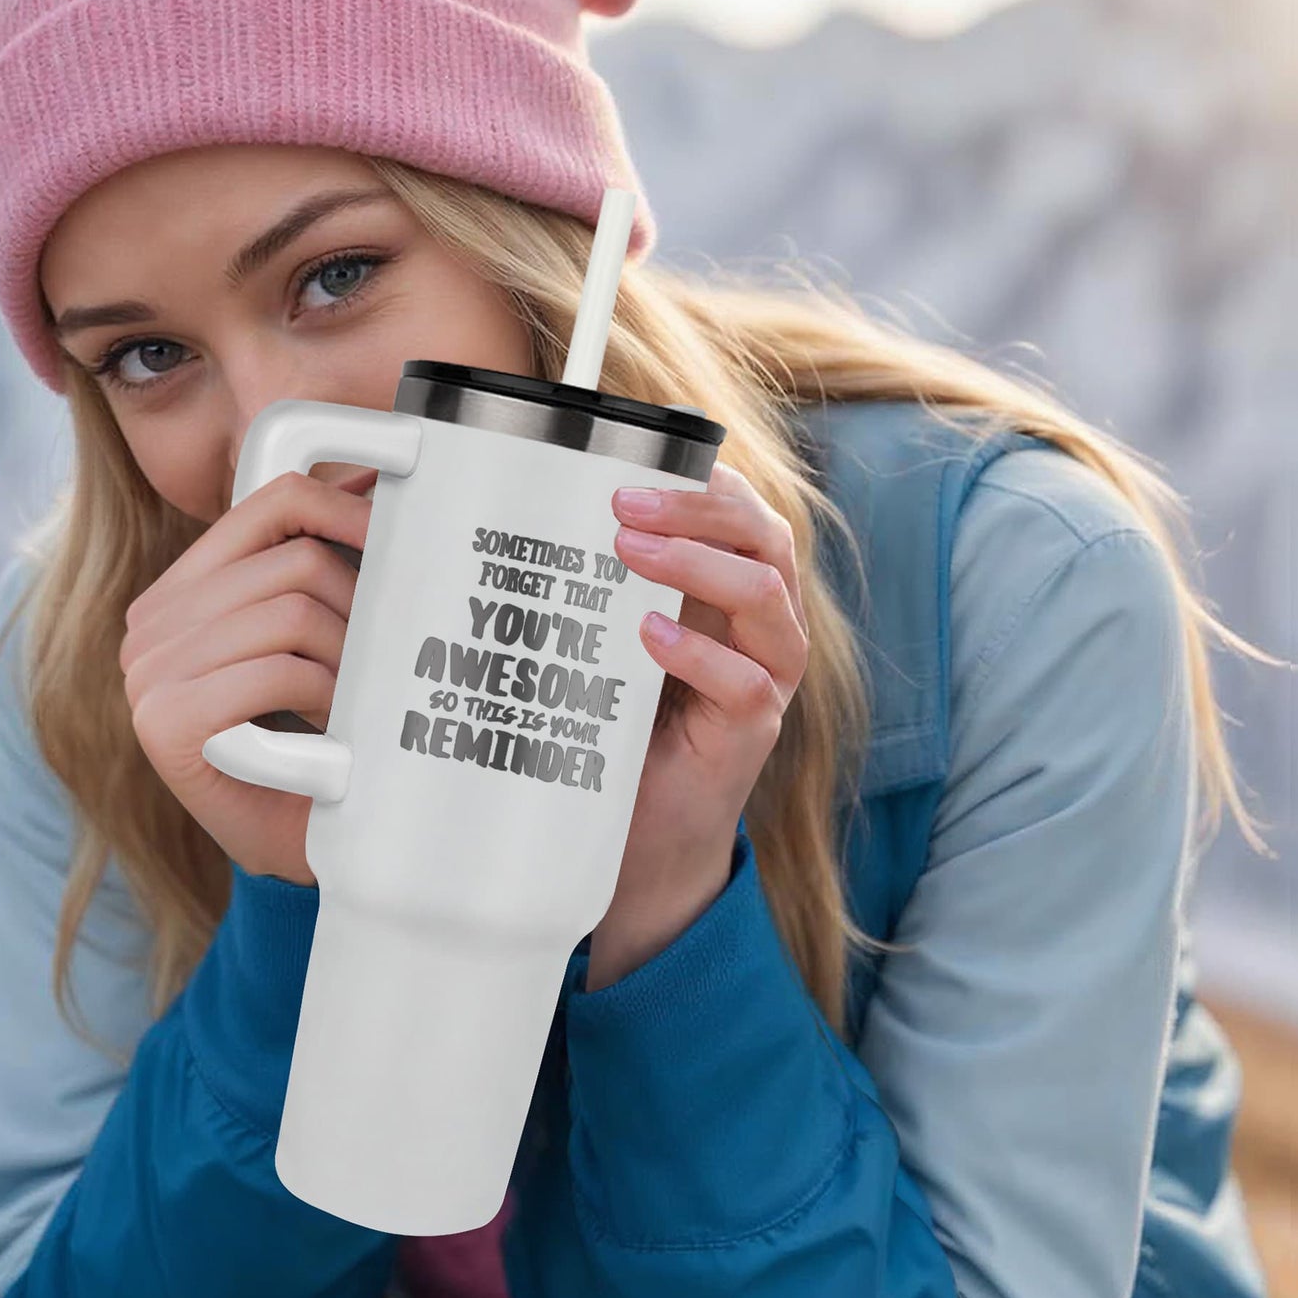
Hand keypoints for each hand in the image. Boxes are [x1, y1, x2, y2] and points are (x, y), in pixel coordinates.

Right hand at [118, 468, 376, 886]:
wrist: (293, 841)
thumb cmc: (312, 740)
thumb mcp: (309, 642)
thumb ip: (315, 573)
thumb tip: (377, 484)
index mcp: (180, 592)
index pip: (267, 505)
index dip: (341, 508)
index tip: (394, 535)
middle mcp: (151, 624)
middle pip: (294, 562)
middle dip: (356, 614)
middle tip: (373, 667)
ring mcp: (148, 672)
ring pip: (293, 614)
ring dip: (346, 663)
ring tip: (350, 703)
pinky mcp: (165, 720)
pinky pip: (279, 670)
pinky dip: (326, 699)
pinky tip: (330, 734)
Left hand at [587, 461, 810, 989]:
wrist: (637, 834)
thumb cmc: (619, 726)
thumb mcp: (606, 641)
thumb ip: (597, 588)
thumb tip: (531, 517)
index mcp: (733, 592)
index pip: (741, 513)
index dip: (701, 479)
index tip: (631, 463)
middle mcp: (763, 627)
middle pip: (765, 539)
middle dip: (698, 507)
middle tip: (623, 501)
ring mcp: (766, 679)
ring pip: (765, 598)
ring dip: (698, 563)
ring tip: (631, 550)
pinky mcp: (752, 733)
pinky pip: (745, 682)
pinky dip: (697, 653)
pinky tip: (648, 636)